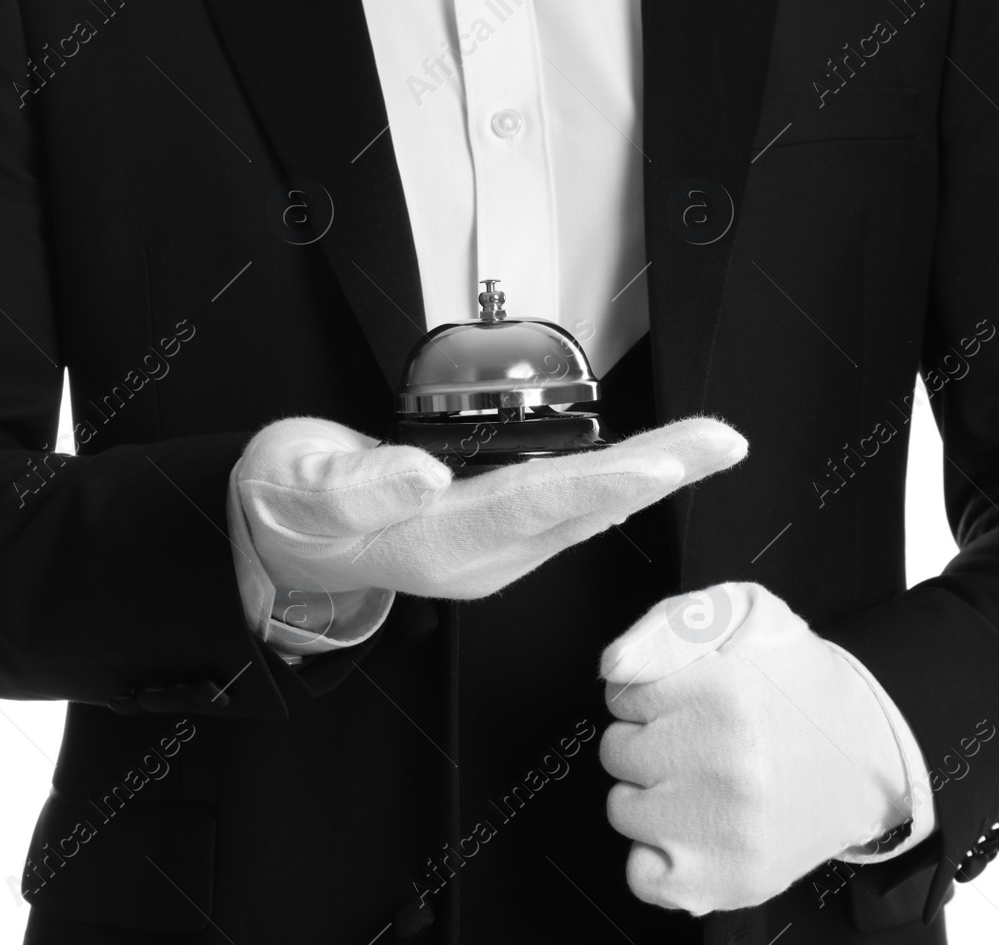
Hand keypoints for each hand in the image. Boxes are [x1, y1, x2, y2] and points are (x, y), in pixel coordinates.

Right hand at [227, 417, 746, 614]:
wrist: (275, 545)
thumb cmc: (285, 509)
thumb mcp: (300, 489)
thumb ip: (360, 486)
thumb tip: (427, 475)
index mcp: (436, 544)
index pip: (534, 507)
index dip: (603, 482)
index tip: (664, 463)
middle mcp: (478, 558)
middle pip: (580, 509)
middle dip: (656, 474)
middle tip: (723, 441)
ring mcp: (489, 553)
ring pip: (582, 512)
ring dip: (647, 479)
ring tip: (707, 445)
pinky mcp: (490, 538)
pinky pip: (567, 513)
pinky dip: (614, 485)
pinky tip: (651, 468)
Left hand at [598, 582, 910, 913]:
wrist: (870, 754)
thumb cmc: (799, 684)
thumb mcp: (743, 613)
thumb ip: (667, 626)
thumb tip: (613, 669)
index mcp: (724, 694)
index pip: (621, 694)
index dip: (654, 693)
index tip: (692, 698)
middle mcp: (724, 765)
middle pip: (617, 751)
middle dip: (652, 740)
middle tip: (703, 740)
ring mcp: (724, 830)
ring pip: (622, 809)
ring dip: (652, 795)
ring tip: (706, 781)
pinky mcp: (727, 881)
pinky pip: (643, 876)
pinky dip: (659, 857)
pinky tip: (696, 830)